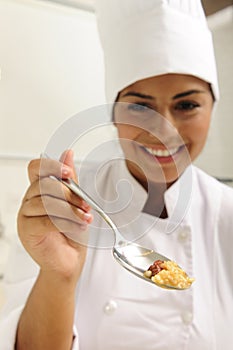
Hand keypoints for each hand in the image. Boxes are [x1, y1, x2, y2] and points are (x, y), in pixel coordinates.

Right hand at [17, 149, 92, 281]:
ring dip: (71, 210)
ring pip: (46, 202)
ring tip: (85, 218)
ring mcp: (26, 216)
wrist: (69, 261)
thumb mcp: (76, 202)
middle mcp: (30, 200)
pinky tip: (78, 227)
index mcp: (40, 190)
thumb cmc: (72, 232)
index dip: (51, 165)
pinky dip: (66, 222)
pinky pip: (45, 220)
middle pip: (45, 184)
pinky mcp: (27, 231)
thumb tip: (68, 153)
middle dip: (70, 194)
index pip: (36, 168)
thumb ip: (70, 180)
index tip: (68, 172)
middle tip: (85, 205)